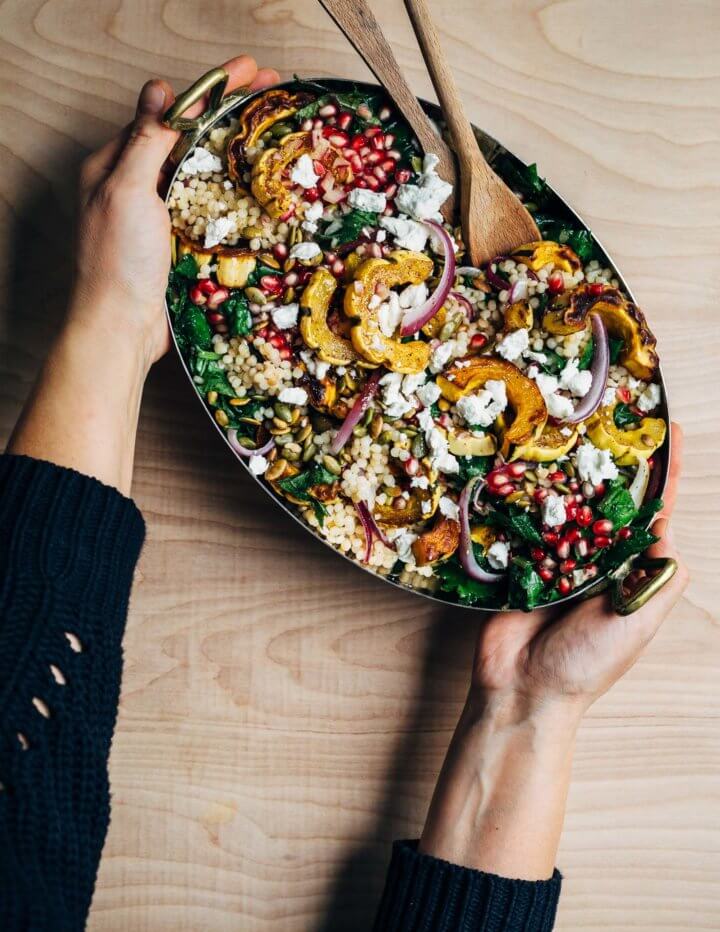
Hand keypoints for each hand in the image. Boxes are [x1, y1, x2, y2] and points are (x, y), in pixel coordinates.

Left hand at [8, 57, 278, 493]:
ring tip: (274, 133)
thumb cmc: (119, 262)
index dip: (211, 91)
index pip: (169, 113)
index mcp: (116, 164)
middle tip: (276, 95)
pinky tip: (258, 185)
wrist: (122, 329)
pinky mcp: (176, 243)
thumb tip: (162, 90)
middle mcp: (136, 185)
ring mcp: (157, 216)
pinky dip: (231, 190)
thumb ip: (146, 141)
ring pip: (200, 171)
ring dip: (236, 149)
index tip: (252, 76)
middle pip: (188, 137)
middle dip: (231, 113)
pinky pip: (206, 206)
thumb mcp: (129, 191)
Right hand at [419, 425, 687, 878]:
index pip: (654, 512)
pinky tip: (521, 466)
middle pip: (607, 497)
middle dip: (612, 459)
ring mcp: (555, 556)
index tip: (671, 430)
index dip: (666, 473)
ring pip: (566, 503)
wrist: (522, 689)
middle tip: (610, 412)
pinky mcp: (519, 560)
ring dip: (567, 472)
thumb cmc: (587, 663)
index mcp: (629, 570)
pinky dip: (525, 498)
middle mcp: (595, 557)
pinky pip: (525, 522)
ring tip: (568, 426)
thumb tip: (669, 530)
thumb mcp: (638, 622)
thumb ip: (659, 579)